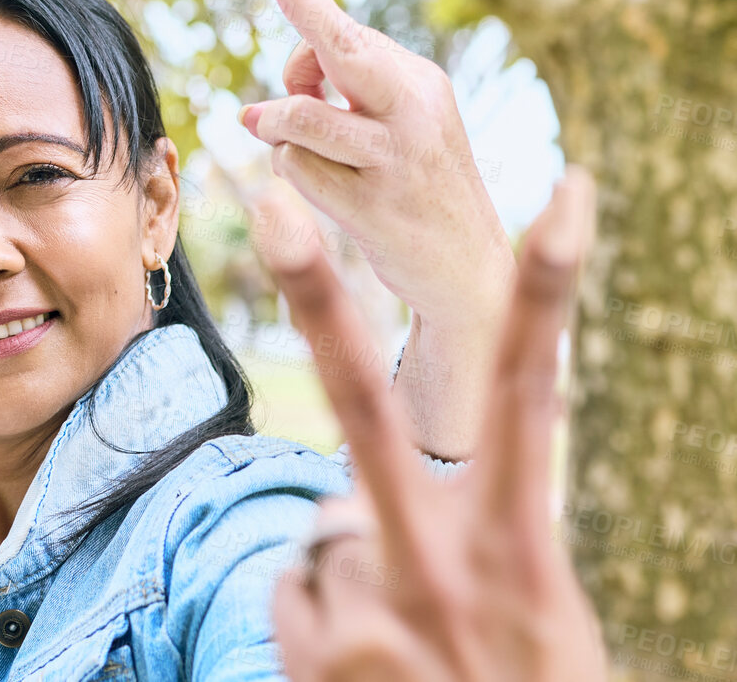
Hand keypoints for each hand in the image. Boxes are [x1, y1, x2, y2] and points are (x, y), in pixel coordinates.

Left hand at [240, 0, 514, 333]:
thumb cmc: (417, 190)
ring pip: (299, 116)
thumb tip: (258, 111)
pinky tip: (326, 189)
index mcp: (419, 82)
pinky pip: (296, 169)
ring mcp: (394, 157)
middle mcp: (412, 109)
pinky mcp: (373, 205)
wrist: (470, 271)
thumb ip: (334, 105)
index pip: (345, 30)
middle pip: (337, 46)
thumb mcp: (392, 132)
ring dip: (278, 128)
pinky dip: (292, 172)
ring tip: (294, 144)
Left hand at [254, 167, 605, 681]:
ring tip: (411, 645)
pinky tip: (372, 666)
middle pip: (362, 403)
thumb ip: (465, 535)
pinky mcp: (315, 651)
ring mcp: (367, 611)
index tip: (562, 196)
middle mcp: (436, 568)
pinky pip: (299, 584)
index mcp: (515, 552)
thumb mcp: (534, 613)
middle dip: (315, 294)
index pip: (529, 400)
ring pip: (327, 527)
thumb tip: (345, 499)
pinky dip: (326, 612)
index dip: (545, 296)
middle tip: (268, 199)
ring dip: (357, 567)